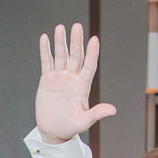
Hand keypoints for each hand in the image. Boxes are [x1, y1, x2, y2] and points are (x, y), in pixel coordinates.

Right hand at [35, 23, 116, 144]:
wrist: (52, 131)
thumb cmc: (69, 127)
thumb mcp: (83, 121)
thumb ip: (96, 114)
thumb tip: (113, 110)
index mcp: (83, 86)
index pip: (89, 65)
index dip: (92, 53)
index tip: (94, 39)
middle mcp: (72, 78)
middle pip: (75, 56)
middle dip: (76, 42)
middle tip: (77, 26)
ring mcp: (60, 77)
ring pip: (61, 55)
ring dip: (60, 42)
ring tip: (60, 28)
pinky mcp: (47, 80)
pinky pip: (46, 62)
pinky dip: (45, 50)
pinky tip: (45, 38)